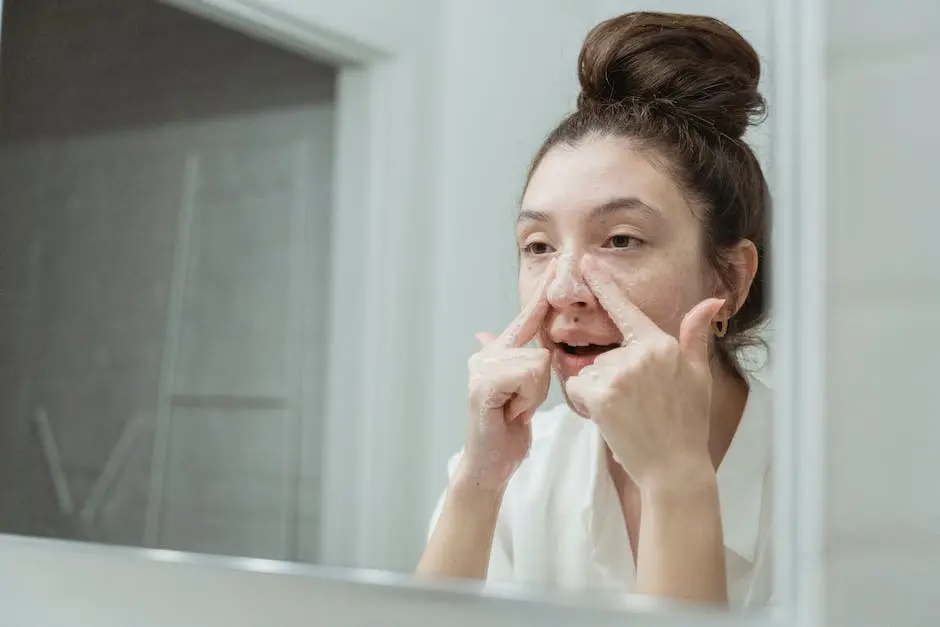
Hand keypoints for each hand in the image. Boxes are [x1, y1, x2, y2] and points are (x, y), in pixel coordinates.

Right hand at [460, 261, 555, 491]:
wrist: (490, 465)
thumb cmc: (507, 431)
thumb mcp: (523, 394)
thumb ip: (519, 362)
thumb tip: (487, 331)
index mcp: (498, 352)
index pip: (528, 319)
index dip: (542, 295)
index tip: (558, 267)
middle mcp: (486, 355)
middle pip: (541, 349)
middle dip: (540, 384)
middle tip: (520, 406)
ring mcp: (481, 368)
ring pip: (538, 363)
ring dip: (535, 395)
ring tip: (515, 411)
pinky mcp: (483, 385)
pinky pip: (528, 375)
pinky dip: (527, 399)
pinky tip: (510, 414)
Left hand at [564, 256, 723, 488]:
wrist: (675, 467)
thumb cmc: (687, 423)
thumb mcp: (698, 375)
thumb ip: (695, 335)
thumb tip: (711, 301)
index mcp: (661, 344)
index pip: (626, 308)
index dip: (604, 283)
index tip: (587, 261)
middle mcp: (639, 353)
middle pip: (603, 355)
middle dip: (610, 379)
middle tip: (636, 406)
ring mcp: (619, 373)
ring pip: (588, 373)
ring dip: (598, 393)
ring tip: (627, 414)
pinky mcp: (601, 394)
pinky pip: (577, 389)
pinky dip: (585, 405)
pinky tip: (611, 419)